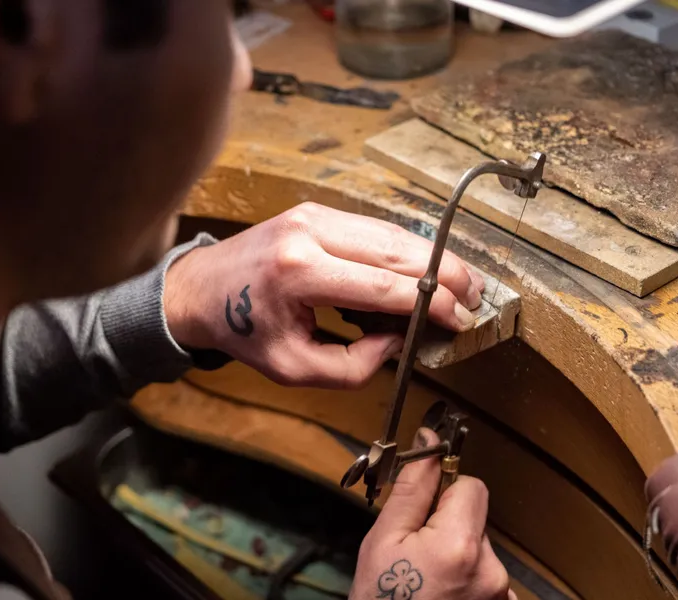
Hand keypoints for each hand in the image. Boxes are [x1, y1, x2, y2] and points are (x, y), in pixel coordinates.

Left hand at [164, 202, 483, 387]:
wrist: (201, 289)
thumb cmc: (244, 333)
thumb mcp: (294, 368)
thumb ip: (354, 366)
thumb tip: (400, 340)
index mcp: (299, 274)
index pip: (383, 287)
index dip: (429, 304)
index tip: (460, 319)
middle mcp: (309, 234)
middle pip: (395, 250)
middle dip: (444, 273)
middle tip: (476, 295)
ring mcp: (313, 215)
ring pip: (390, 232)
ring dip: (432, 257)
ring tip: (463, 281)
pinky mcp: (318, 211)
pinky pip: (374, 228)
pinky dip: (406, 249)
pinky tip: (428, 267)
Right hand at [351, 428, 514, 599]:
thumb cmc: (379, 599)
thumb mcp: (383, 541)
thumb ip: (412, 490)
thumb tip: (430, 441)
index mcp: (460, 545)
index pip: (472, 486)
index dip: (445, 492)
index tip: (422, 513)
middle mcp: (492, 569)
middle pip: (476, 519)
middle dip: (449, 526)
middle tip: (416, 553)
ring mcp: (500, 594)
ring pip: (481, 548)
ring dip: (459, 555)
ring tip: (427, 580)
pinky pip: (488, 577)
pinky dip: (469, 580)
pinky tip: (443, 596)